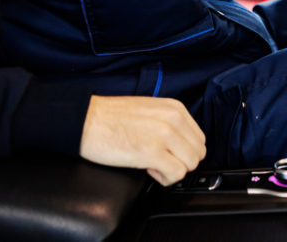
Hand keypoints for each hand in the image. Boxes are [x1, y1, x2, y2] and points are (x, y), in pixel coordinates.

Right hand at [79, 95, 206, 185]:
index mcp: (174, 108)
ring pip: (190, 164)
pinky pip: (176, 174)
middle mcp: (173, 119)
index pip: (199, 138)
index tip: (167, 152)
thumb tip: (181, 143)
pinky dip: (164, 178)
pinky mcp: (152, 152)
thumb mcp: (150, 110)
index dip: (183, 151)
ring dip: (173, 170)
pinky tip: (148, 169)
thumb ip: (170, 122)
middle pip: (197, 153)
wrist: (87, 120)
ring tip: (152, 164)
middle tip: (160, 160)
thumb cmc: (112, 117)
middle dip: (180, 162)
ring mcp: (164, 135)